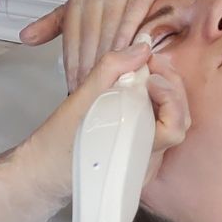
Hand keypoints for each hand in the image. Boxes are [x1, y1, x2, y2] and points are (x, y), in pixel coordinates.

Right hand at [0, 45, 188, 221]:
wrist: (41, 174)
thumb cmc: (57, 142)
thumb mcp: (80, 101)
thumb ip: (111, 70)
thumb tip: (141, 48)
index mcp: (137, 151)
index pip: (175, 125)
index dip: (170, 94)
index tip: (149, 73)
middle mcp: (148, 164)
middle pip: (179, 124)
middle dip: (172, 89)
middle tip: (152, 66)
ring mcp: (145, 167)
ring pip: (170, 128)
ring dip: (165, 98)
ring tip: (147, 76)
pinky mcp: (138, 164)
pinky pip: (157, 134)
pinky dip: (155, 110)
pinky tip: (140, 95)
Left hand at [21, 0, 185, 88]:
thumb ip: (58, 20)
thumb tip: (25, 38)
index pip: (71, 31)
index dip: (71, 62)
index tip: (73, 87)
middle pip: (90, 31)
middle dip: (88, 66)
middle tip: (89, 92)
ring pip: (111, 24)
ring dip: (108, 56)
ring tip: (107, 82)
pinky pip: (136, 13)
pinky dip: (131, 36)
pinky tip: (128, 55)